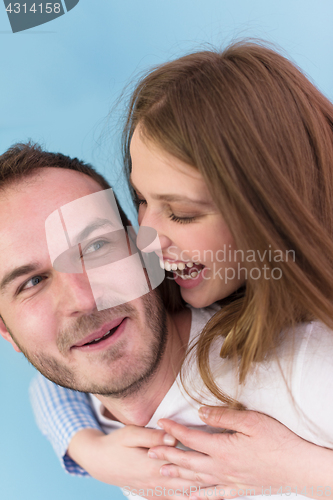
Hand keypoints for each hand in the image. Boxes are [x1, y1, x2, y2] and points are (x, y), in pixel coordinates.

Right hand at [68, 426, 212, 499]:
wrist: (99, 462)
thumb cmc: (116, 444)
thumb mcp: (131, 433)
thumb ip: (153, 436)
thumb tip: (174, 436)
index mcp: (153, 464)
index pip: (184, 463)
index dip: (203, 460)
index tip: (222, 456)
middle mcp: (157, 481)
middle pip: (189, 481)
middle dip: (211, 479)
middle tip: (232, 475)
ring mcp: (155, 491)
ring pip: (185, 495)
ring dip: (204, 493)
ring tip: (225, 491)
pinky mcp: (153, 495)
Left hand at [148, 408, 332, 498]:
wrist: (298, 467)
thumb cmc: (277, 441)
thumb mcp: (251, 421)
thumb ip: (222, 417)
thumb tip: (200, 413)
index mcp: (223, 449)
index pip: (191, 438)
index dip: (174, 430)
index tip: (160, 422)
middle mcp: (222, 468)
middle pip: (188, 462)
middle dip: (167, 456)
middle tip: (150, 452)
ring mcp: (229, 482)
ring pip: (197, 480)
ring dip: (177, 476)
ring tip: (162, 474)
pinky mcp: (239, 489)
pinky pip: (214, 495)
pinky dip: (200, 495)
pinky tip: (192, 496)